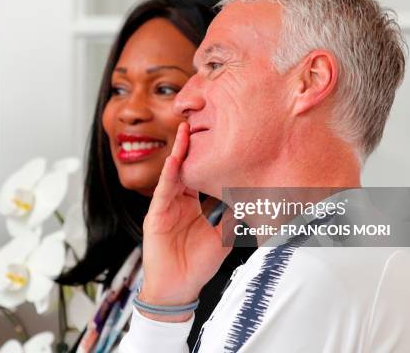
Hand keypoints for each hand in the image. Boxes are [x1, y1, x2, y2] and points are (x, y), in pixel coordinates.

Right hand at [139, 122, 230, 321]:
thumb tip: (254, 201)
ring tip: (185, 131)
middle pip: (187, 168)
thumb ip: (234, 218)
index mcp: (194, 204)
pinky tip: (174, 161)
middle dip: (192, 146)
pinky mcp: (155, 215)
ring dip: (179, 152)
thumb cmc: (198, 264)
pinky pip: (163, 192)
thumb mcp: (223, 238)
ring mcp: (166, 206)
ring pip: (173, 174)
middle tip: (200, 121)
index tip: (222, 137)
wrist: (179, 288)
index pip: (202, 174)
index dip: (209, 157)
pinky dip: (168, 176)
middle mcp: (179, 201)